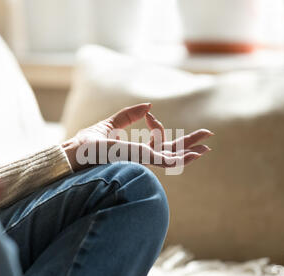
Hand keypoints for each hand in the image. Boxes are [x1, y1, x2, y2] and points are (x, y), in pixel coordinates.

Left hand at [62, 103, 213, 171]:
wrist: (75, 152)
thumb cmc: (88, 143)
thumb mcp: (111, 124)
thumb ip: (129, 115)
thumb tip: (149, 106)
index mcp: (136, 150)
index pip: (159, 140)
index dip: (158, 126)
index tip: (149, 114)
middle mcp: (141, 157)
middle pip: (172, 151)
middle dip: (190, 144)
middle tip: (208, 137)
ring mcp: (142, 160)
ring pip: (172, 158)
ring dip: (190, 152)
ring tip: (207, 147)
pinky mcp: (139, 160)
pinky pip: (164, 159)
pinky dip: (180, 158)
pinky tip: (195, 154)